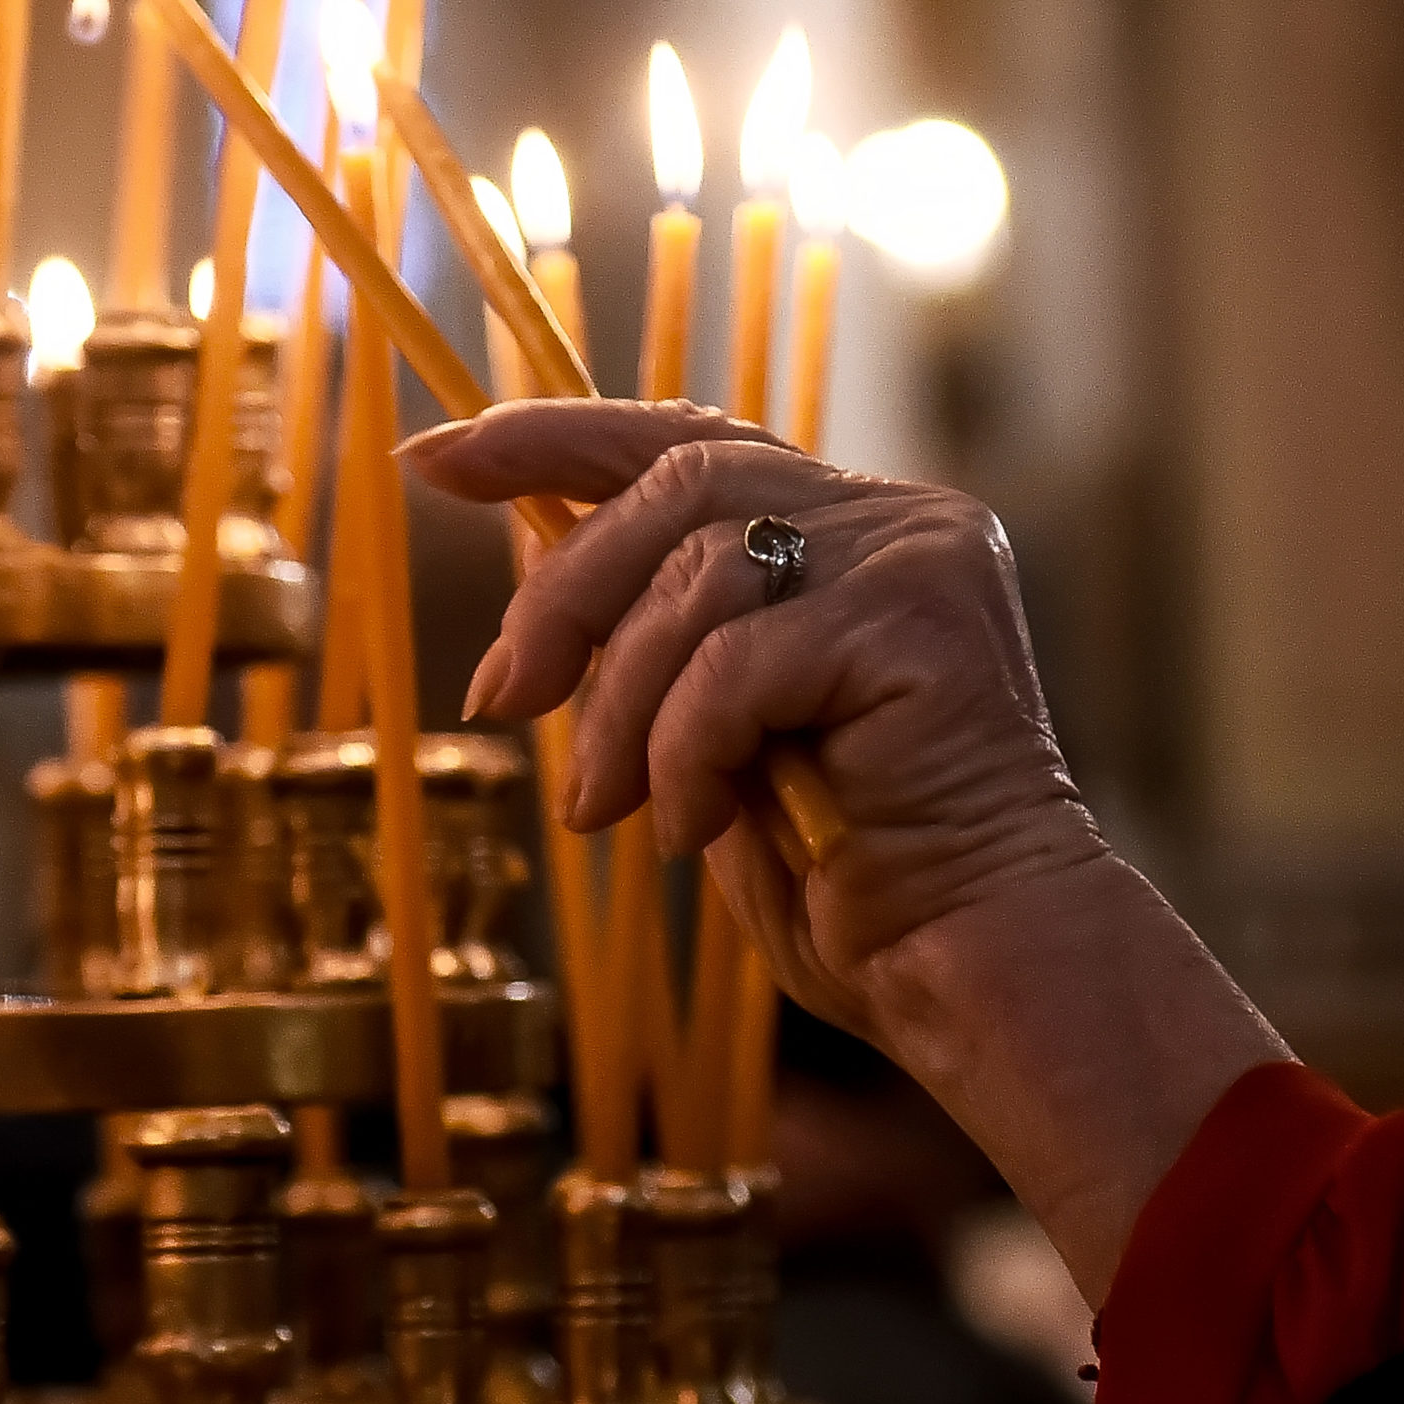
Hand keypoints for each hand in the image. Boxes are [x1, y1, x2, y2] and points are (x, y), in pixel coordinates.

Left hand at [400, 397, 1102, 1042]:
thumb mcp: (710, 735)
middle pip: (679, 487)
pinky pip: (738, 661)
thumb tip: (527, 560)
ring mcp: (920, 557)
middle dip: (563, 594)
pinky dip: (687, 750)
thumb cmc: (844, 877)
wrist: (967, 968)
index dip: (556, 435)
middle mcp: (899, 519)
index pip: (689, 442)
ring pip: (699, 574)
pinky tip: (695, 829)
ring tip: (608, 812)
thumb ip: (651, 639)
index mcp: (852, 532)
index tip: (436, 456)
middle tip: (500, 698)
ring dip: (619, 705)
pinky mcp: (925, 619)